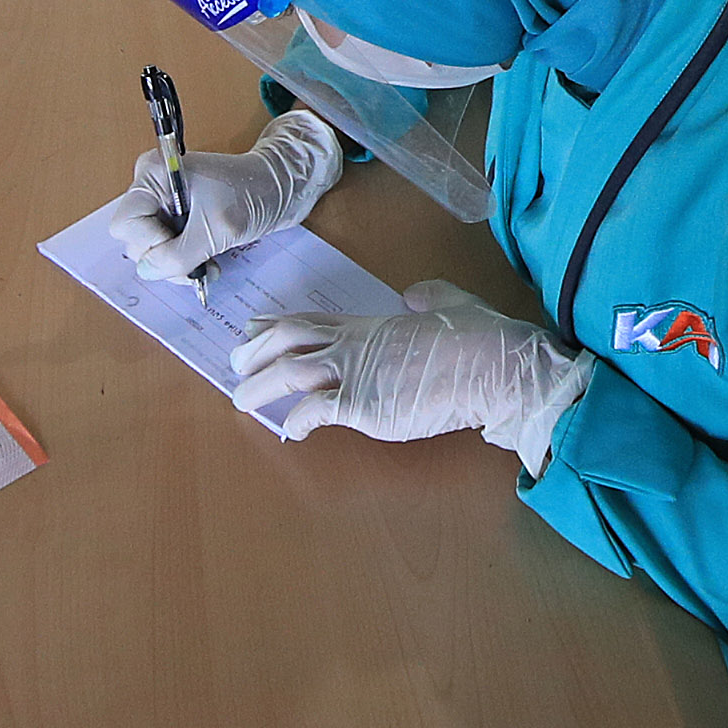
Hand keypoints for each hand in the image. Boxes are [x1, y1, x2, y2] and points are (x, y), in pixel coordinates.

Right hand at [108, 106, 343, 279]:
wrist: (281, 188)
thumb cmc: (252, 193)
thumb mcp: (215, 228)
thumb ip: (178, 254)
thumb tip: (148, 271)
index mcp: (153, 175)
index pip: (126, 223)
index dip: (149, 244)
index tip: (181, 249)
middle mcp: (151, 188)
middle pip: (135, 239)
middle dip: (164, 259)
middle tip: (197, 266)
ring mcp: (163, 204)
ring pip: (150, 250)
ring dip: (177, 264)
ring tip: (208, 263)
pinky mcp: (177, 218)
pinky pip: (167, 249)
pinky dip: (185, 260)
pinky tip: (208, 259)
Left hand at [229, 285, 591, 466]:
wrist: (492, 365)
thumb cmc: (479, 337)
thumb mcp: (451, 303)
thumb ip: (427, 298)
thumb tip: (414, 296)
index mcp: (371, 324)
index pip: (310, 322)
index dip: (275, 326)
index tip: (253, 329)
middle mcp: (354, 346)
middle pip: (287, 342)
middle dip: (254, 351)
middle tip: (234, 363)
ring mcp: (356, 374)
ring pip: (289, 375)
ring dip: (259, 387)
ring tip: (240, 401)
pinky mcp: (363, 405)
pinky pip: (316, 412)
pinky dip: (296, 421)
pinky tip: (290, 431)